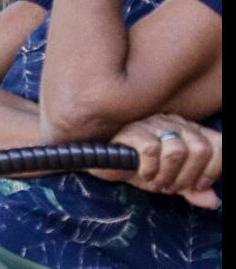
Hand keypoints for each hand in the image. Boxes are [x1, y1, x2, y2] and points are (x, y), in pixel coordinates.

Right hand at [90, 113, 220, 209]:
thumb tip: (213, 201)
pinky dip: (149, 169)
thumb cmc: (142, 170)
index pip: (218, 145)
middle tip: (171, 187)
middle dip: (187, 176)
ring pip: (177, 150)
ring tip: (156, 183)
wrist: (107, 165)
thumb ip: (193, 190)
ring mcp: (153, 124)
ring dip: (167, 175)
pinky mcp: (133, 130)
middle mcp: (175, 124)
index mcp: (190, 132)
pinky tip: (142, 174)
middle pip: (200, 149)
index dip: (212, 169)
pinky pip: (151, 150)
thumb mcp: (173, 181)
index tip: (197, 186)